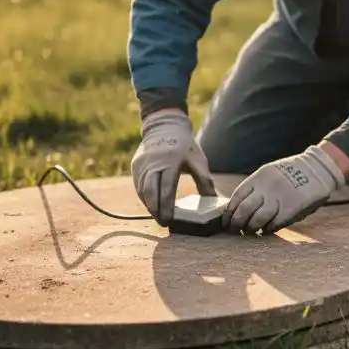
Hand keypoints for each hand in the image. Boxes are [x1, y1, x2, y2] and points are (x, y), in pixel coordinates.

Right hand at [130, 109, 214, 224]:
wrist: (165, 125)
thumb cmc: (185, 145)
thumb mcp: (198, 160)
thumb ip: (204, 180)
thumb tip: (213, 200)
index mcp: (170, 162)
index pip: (166, 189)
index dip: (166, 207)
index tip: (169, 220)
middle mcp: (153, 163)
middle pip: (150, 192)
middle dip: (155, 210)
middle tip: (163, 223)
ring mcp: (142, 164)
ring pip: (142, 190)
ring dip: (149, 205)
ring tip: (158, 216)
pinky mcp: (136, 165)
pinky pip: (138, 185)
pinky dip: (144, 197)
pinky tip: (152, 204)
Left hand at [223, 145, 344, 233]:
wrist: (317, 169)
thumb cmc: (291, 173)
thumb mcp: (270, 172)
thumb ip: (256, 187)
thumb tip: (239, 208)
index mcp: (259, 177)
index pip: (237, 197)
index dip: (229, 212)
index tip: (227, 221)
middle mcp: (266, 187)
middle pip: (244, 210)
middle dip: (237, 223)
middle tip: (235, 230)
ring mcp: (279, 198)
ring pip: (257, 219)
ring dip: (251, 228)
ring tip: (250, 231)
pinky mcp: (291, 208)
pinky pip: (274, 223)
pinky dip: (267, 229)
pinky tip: (266, 229)